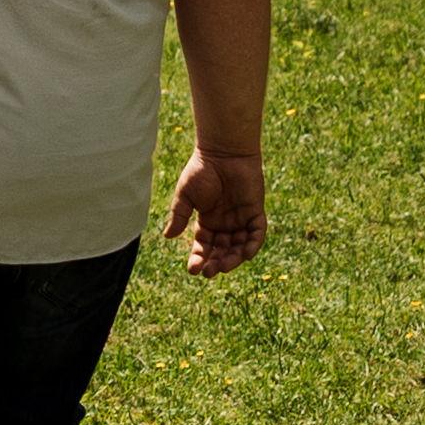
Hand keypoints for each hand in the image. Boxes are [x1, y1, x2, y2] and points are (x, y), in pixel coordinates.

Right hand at [163, 152, 265, 275]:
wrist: (223, 152)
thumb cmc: (201, 170)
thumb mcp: (185, 195)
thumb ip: (180, 216)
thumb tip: (168, 237)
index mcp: (207, 221)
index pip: (203, 246)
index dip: (198, 258)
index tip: (192, 270)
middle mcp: (225, 224)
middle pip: (222, 251)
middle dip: (216, 263)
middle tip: (209, 272)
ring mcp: (241, 219)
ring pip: (239, 247)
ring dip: (233, 259)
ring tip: (224, 267)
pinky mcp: (255, 212)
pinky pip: (256, 234)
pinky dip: (252, 245)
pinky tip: (244, 254)